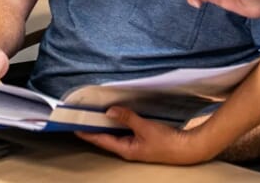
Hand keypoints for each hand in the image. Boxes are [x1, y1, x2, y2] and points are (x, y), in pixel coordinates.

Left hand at [75, 107, 213, 164]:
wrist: (185, 149)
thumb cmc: (166, 141)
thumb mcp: (145, 127)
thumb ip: (127, 118)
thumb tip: (109, 111)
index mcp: (125, 149)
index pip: (101, 140)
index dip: (87, 133)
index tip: (74, 126)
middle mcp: (127, 148)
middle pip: (105, 137)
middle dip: (93, 128)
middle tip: (81, 116)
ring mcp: (134, 145)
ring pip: (114, 134)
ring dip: (105, 124)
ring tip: (93, 113)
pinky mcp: (141, 139)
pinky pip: (124, 131)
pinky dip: (117, 123)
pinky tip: (115, 115)